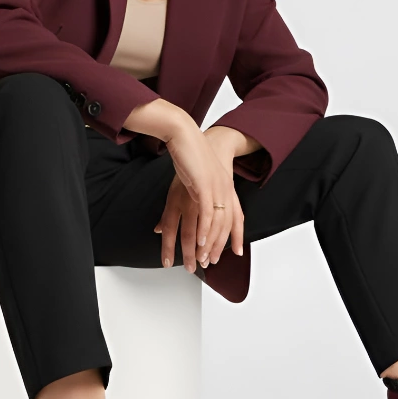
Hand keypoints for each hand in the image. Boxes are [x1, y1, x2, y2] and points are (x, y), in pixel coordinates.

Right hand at [153, 127, 244, 271]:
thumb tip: (167, 220)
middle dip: (216, 248)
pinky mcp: (205, 185)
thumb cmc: (187, 155)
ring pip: (216, 223)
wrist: (185, 134)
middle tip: (207, 264)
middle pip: (223, 226)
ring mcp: (217, 188)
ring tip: (201, 259)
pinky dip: (204, 229)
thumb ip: (183, 202)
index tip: (216, 257)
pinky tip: (200, 242)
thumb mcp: (190, 180)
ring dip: (208, 244)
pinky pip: (207, 212)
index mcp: (224, 189)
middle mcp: (224, 190)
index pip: (230, 220)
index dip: (225, 240)